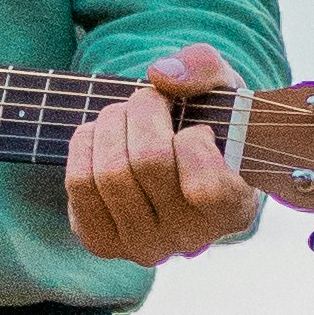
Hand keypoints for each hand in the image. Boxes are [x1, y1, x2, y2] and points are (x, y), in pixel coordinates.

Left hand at [66, 42, 258, 266]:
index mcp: (234, 210)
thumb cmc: (207, 122)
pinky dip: (85, 143)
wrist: (174, 161)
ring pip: (110, 171)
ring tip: (126, 114)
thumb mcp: (221, 87)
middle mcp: (190, 239)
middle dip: (143, 109)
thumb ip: (205, 67)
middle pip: (149, 163)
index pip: (205, 186)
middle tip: (151, 100)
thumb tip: (161, 75)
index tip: (197, 127)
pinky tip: (105, 137)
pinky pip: (79, 182)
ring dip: (112, 122)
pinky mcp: (103, 242)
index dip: (193, 141)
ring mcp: (144, 246)